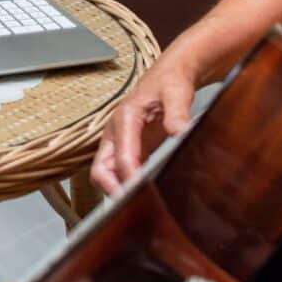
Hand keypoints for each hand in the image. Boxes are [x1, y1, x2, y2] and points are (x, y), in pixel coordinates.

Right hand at [90, 64, 195, 194]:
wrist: (169, 76)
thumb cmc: (169, 82)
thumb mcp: (176, 92)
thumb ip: (177, 112)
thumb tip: (180, 132)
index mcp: (124, 119)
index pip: (120, 156)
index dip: (129, 177)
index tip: (141, 192)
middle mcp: (116, 133)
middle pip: (101, 170)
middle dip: (112, 189)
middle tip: (133, 205)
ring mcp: (121, 143)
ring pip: (107, 174)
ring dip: (119, 190)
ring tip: (141, 205)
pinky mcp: (131, 150)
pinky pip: (121, 173)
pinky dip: (129, 186)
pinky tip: (148, 195)